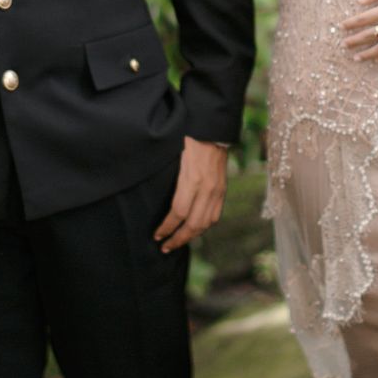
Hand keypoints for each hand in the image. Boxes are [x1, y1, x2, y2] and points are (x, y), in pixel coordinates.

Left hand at [154, 138, 227, 253]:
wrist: (213, 129)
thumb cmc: (188, 138)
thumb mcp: (173, 155)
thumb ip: (169, 178)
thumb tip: (155, 199)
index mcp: (192, 179)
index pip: (178, 213)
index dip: (167, 227)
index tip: (156, 235)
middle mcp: (207, 188)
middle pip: (193, 224)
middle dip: (178, 239)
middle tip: (164, 247)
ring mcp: (217, 190)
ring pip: (206, 223)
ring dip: (191, 236)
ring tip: (178, 242)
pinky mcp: (222, 190)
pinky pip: (215, 215)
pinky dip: (204, 226)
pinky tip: (194, 230)